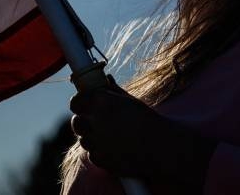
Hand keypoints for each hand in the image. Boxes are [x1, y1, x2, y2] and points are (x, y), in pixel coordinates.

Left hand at [70, 86, 215, 189]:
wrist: (163, 149)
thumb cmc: (148, 121)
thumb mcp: (131, 101)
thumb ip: (113, 91)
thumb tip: (105, 79)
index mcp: (102, 101)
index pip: (76, 101)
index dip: (78, 104)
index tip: (82, 106)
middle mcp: (96, 120)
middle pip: (76, 121)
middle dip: (83, 122)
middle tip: (93, 123)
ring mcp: (97, 141)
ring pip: (83, 139)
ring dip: (91, 138)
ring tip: (109, 137)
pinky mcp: (100, 159)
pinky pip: (92, 154)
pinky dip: (100, 153)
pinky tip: (114, 149)